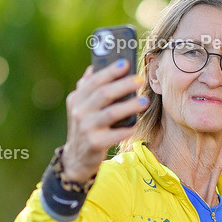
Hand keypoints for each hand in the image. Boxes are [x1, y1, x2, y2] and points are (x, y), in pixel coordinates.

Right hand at [61, 61, 145, 181]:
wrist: (77, 158)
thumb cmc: (86, 127)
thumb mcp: (81, 107)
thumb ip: (87, 88)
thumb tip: (94, 67)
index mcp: (77, 99)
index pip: (94, 81)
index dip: (110, 71)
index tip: (126, 63)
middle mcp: (79, 112)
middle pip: (104, 94)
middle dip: (123, 85)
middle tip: (140, 79)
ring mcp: (86, 128)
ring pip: (111, 113)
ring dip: (130, 106)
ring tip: (145, 101)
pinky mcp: (94, 143)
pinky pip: (115, 134)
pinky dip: (126, 129)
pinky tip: (135, 125)